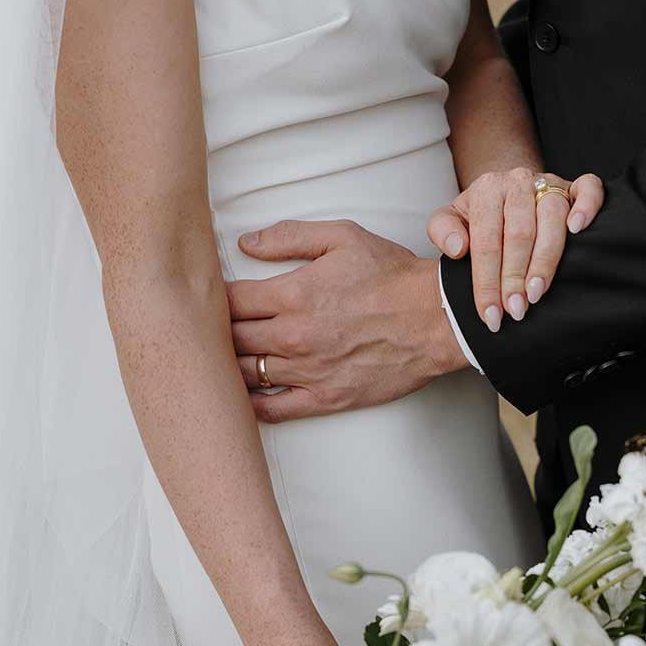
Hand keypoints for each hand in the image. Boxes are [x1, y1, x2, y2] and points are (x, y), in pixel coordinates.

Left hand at [227, 220, 468, 421]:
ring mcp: (308, 371)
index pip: (228, 301)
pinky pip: (273, 409)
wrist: (436, 319)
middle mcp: (293, 335)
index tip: (210, 296)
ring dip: (229, 365)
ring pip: (245, 373)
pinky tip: (242, 395)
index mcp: (293, 294)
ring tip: (222, 357)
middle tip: (210, 327)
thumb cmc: (391, 276)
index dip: (213, 298)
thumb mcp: (343, 237)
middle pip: (229, 339)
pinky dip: (251, 405)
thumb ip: (290, 236)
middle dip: (215, 331)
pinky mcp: (325, 398)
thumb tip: (245, 243)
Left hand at [427, 167, 603, 331]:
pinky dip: (587, 207)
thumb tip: (458, 248)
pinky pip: (588, 188)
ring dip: (545, 259)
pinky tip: (578, 231)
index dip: (487, 280)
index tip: (490, 313)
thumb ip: (443, 230)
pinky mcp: (574, 186)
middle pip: (519, 233)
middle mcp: (518, 182)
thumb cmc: (480, 215)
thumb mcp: (451, 219)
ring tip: (537, 292)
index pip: (486, 240)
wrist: (505, 191)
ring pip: (552, 218)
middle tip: (515, 310)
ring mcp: (549, 182)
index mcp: (487, 189)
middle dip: (515, 277)